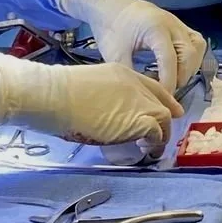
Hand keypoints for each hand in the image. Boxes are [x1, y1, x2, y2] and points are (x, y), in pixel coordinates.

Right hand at [0, 53, 182, 151]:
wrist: (53, 96)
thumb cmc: (57, 94)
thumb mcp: (88, 87)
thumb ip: (103, 97)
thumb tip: (102, 114)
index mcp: (122, 73)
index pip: (150, 86)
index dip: (161, 99)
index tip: (167, 110)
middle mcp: (134, 85)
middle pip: (160, 102)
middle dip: (164, 119)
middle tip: (162, 135)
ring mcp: (138, 102)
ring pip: (163, 117)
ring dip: (161, 134)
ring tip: (152, 148)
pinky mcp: (138, 121)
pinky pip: (156, 133)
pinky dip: (154, 143)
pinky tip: (146, 150)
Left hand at [56, 0, 205, 91]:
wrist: (111, 5)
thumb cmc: (111, 28)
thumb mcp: (114, 54)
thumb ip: (130, 74)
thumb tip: (142, 96)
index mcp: (155, 29)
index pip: (169, 59)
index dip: (168, 81)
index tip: (163, 98)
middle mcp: (172, 24)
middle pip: (189, 54)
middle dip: (181, 76)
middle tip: (168, 91)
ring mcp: (179, 23)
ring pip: (197, 47)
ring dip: (190, 67)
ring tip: (175, 80)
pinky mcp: (180, 25)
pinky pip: (197, 42)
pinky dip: (193, 58)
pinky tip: (181, 68)